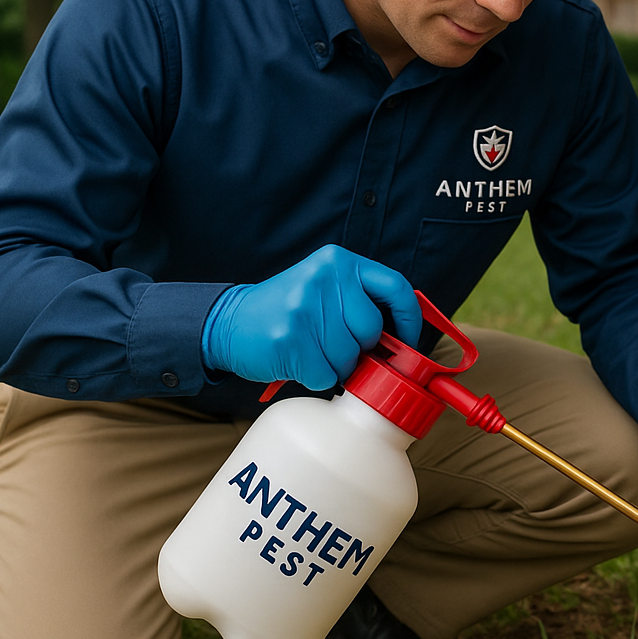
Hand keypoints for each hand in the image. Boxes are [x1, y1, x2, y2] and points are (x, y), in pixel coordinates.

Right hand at [201, 245, 420, 390]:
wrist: (229, 322)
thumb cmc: (286, 311)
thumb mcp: (324, 287)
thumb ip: (359, 300)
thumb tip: (402, 341)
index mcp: (339, 261)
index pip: (396, 286)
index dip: (409, 320)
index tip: (408, 342)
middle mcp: (324, 278)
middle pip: (372, 330)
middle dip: (359, 349)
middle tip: (334, 347)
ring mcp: (305, 308)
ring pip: (350, 357)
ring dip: (335, 366)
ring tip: (311, 351)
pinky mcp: (290, 339)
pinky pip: (326, 375)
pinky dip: (316, 377)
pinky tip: (298, 361)